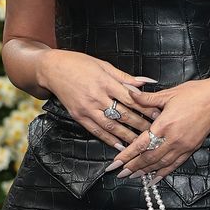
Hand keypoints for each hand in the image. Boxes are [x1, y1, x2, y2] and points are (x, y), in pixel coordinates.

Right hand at [39, 50, 158, 151]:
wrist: (52, 69)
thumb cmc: (79, 64)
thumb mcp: (104, 65)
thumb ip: (126, 77)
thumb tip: (147, 82)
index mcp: (105, 82)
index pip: (131, 98)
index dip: (146, 108)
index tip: (158, 115)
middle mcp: (96, 97)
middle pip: (123, 114)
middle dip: (140, 125)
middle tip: (154, 133)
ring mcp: (87, 108)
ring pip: (111, 126)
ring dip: (127, 136)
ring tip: (141, 144)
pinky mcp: (78, 116)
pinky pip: (96, 131)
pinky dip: (108, 140)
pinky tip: (119, 146)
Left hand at [113, 76, 209, 180]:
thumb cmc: (195, 93)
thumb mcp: (169, 93)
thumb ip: (146, 98)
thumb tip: (128, 92)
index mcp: (165, 124)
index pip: (141, 144)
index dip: (127, 155)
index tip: (115, 164)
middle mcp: (173, 139)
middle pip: (149, 158)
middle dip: (133, 167)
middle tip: (120, 173)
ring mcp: (183, 146)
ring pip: (160, 164)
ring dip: (145, 172)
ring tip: (133, 177)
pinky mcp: (191, 148)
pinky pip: (174, 165)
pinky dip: (163, 173)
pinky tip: (154, 179)